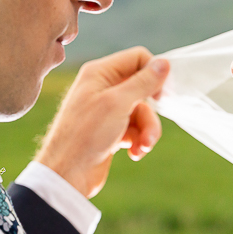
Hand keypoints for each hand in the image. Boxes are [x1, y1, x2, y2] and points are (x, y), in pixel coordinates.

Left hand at [35, 47, 169, 197]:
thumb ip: (143, 82)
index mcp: (99, 73)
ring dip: (147, 131)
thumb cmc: (86, 135)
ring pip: (142, 112)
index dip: (154, 74)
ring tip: (142, 148)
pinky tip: (133, 153)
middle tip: (151, 130)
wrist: (67, 175)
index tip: (162, 96)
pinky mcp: (110, 130)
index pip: (138, 58)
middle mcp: (102, 87)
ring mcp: (106, 110)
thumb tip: (165, 63)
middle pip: (143, 89)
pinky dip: (138, 141)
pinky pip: (135, 128)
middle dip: (150, 113)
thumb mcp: (118, 103)